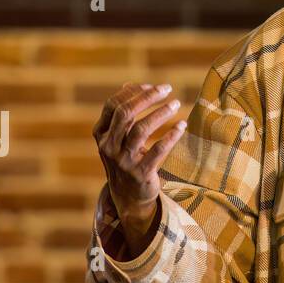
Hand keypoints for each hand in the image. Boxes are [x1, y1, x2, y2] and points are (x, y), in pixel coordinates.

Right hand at [93, 82, 186, 253]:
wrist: (128, 197)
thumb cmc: (125, 160)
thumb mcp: (117, 138)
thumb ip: (122, 115)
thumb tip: (131, 85)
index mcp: (101, 134)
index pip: (113, 105)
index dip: (133, 92)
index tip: (152, 86)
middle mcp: (109, 146)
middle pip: (125, 114)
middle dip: (147, 97)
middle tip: (166, 88)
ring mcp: (123, 161)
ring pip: (141, 130)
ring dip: (161, 113)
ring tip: (176, 104)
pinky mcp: (140, 174)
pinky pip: (158, 151)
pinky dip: (171, 136)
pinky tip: (182, 126)